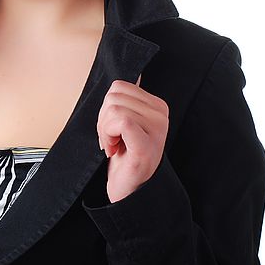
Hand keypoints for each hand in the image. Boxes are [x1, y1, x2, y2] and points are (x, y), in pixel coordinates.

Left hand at [97, 73, 169, 202]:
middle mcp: (161, 115)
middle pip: (113, 96)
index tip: (112, 128)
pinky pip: (120, 121)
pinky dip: (107, 135)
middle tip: (112, 139)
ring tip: (114, 145)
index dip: (106, 107)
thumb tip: (132, 75)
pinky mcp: (146, 145)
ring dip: (104, 130)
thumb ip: (125, 100)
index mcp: (157, 105)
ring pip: (114, 108)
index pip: (119, 86)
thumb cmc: (123, 154)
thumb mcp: (124, 121)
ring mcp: (157, 130)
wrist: (129, 189)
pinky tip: (114, 149)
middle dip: (103, 119)